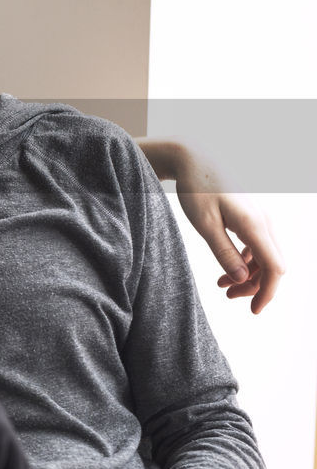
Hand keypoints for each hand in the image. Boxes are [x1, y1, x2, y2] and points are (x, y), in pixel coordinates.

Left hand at [173, 157, 285, 313]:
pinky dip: (245, 261)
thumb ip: (223, 252)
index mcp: (254, 225)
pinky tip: (228, 270)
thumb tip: (243, 279)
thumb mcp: (204, 224)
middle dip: (255, 286)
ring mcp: (259, 218)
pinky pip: (256, 245)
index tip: (254, 311)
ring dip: (249, 275)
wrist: (194, 158)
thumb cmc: (196, 189)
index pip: (274, 267)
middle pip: (271, 265)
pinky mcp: (251, 216)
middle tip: (228, 297)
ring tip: (223, 287)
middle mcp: (264, 222)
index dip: (268, 292)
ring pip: (264, 256)